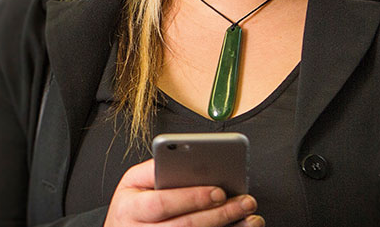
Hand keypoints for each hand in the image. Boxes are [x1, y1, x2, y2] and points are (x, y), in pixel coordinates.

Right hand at [104, 159, 263, 226]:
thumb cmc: (131, 204)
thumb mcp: (132, 182)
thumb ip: (154, 170)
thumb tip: (186, 160)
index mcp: (130, 208)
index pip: (161, 203)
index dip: (191, 198)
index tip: (218, 190)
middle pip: (184, 226)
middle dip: (218, 214)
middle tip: (243, 201)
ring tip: (250, 218)